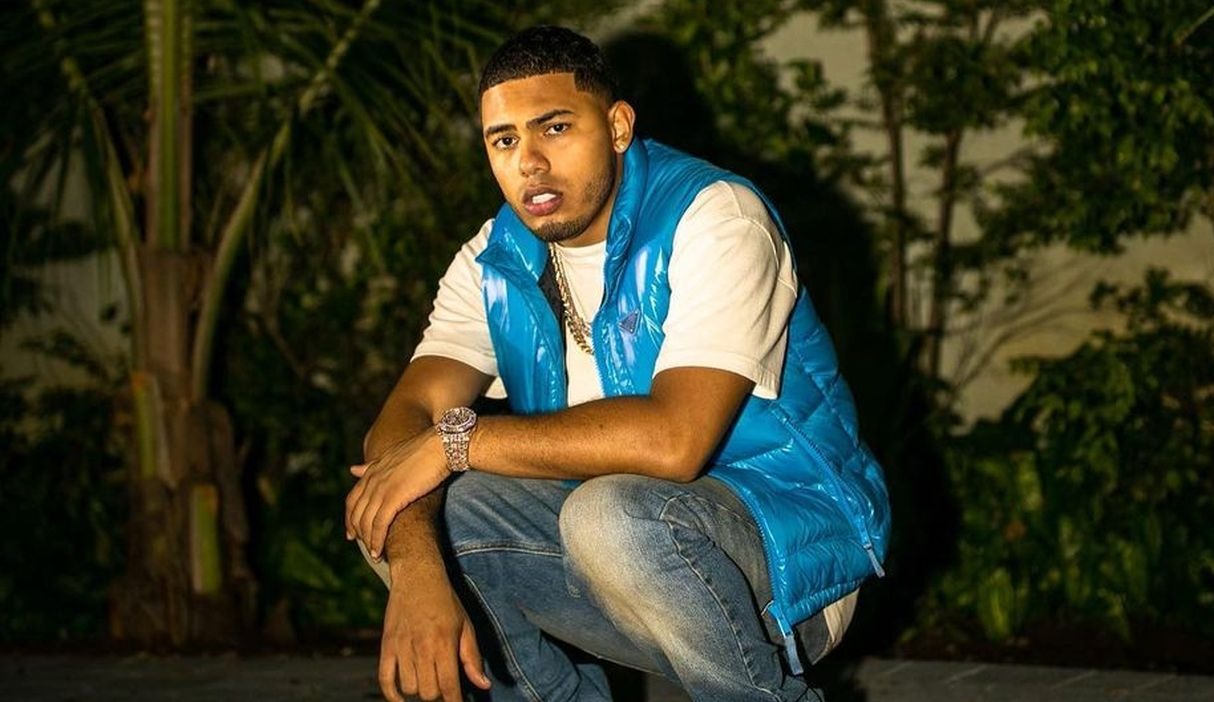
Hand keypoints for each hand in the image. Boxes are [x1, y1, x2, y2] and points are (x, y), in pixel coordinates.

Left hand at [346, 431, 449, 558]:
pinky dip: (377, 541)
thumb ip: (371, 466)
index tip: (352, 532)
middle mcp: (372, 480)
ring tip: (374, 555)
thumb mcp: (392, 456)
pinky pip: (379, 524)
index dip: (350, 518)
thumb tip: (352, 470)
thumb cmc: (423, 450)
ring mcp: (381, 488)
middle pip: (356, 513)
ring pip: (366, 522)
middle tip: (361, 546)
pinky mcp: (394, 497)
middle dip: (357, 532)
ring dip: (368, 541)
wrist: (440, 446)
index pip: (352, 499)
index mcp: (372, 471)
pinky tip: (379, 553)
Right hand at [378, 569, 491, 701]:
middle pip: (428, 692)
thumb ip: (472, 658)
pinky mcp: (387, 644)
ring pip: (410, 687)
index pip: (449, 686)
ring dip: (420, 689)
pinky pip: (384, 679)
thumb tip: (483, 685)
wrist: (417, 576)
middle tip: (443, 685)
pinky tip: (402, 698)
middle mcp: (422, 647)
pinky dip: (392, 694)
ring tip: (427, 678)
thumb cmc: (446, 602)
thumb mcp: (466, 626)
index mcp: (444, 643)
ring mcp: (402, 646)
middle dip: (438, 694)